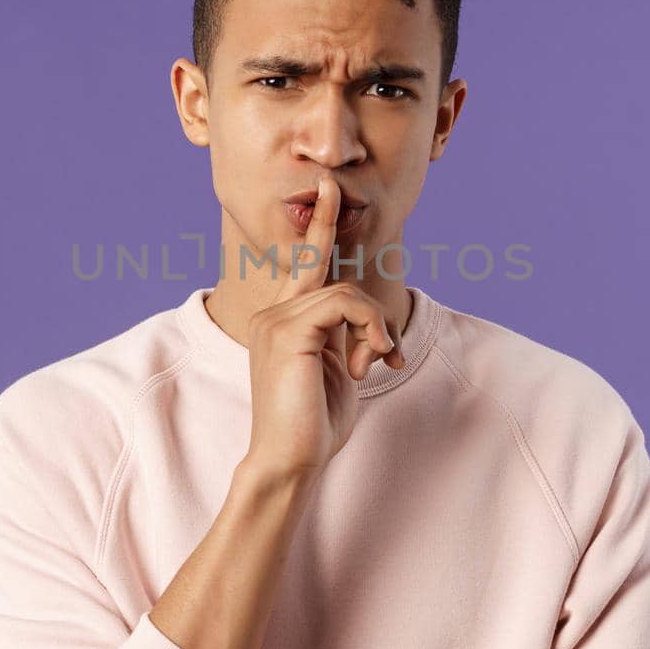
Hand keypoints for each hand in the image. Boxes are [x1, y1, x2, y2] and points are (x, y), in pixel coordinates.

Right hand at [244, 177, 405, 476]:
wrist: (290, 460)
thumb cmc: (313, 424)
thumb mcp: (337, 370)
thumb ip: (346, 338)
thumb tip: (370, 324)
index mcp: (282, 321)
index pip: (303, 267)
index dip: (316, 229)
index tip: (325, 194)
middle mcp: (272, 313)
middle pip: (320, 268)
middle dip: (324, 227)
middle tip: (331, 188)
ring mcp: (275, 320)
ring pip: (344, 292)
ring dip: (374, 327)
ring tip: (377, 361)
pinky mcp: (287, 331)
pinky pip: (345, 305)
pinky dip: (370, 329)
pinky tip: (372, 360)